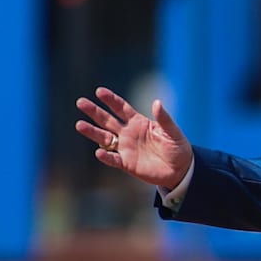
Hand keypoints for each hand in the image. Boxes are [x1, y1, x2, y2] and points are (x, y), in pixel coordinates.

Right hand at [75, 87, 193, 190]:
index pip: (121, 108)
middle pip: (107, 120)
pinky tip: (99, 152)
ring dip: (92, 132)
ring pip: (105, 138)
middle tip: (81, 102)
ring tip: (79, 125)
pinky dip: (106, 156)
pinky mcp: (127, 163)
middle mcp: (128, 133)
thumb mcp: (173, 132)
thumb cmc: (178, 148)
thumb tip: (157, 102)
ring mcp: (126, 148)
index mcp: (138, 122)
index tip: (99, 91)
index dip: (111, 100)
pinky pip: (113, 159)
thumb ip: (164, 119)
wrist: (180, 170)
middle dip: (94, 111)